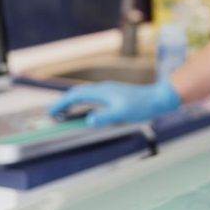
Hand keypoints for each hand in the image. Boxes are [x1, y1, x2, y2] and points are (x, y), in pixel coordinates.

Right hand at [48, 78, 181, 126]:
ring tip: (66, 114)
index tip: (51, 113)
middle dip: (64, 103)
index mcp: (102, 91)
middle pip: (78, 93)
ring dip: (73, 103)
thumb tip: (89, 121)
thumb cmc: (141, 106)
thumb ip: (105, 118)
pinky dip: (84, 104)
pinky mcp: (115, 95)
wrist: (159, 98)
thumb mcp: (122, 114)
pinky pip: (93, 97)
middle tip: (54, 115)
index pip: (76, 96)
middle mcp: (103, 88)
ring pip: (86, 94)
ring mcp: (109, 91)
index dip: (61, 104)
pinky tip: (87, 112)